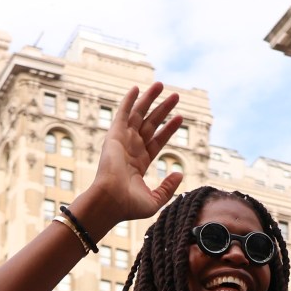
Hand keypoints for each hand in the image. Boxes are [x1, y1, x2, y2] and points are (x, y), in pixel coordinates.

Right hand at [71, 81, 184, 234]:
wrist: (111, 201)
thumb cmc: (128, 206)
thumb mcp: (155, 200)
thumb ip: (168, 187)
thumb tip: (179, 173)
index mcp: (140, 163)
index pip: (157, 141)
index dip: (169, 129)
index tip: (180, 118)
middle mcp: (131, 149)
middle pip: (150, 124)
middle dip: (163, 109)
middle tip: (176, 96)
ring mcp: (123, 141)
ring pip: (139, 115)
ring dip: (149, 99)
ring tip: (161, 85)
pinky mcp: (115, 135)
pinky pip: (122, 113)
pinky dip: (129, 100)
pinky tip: (136, 88)